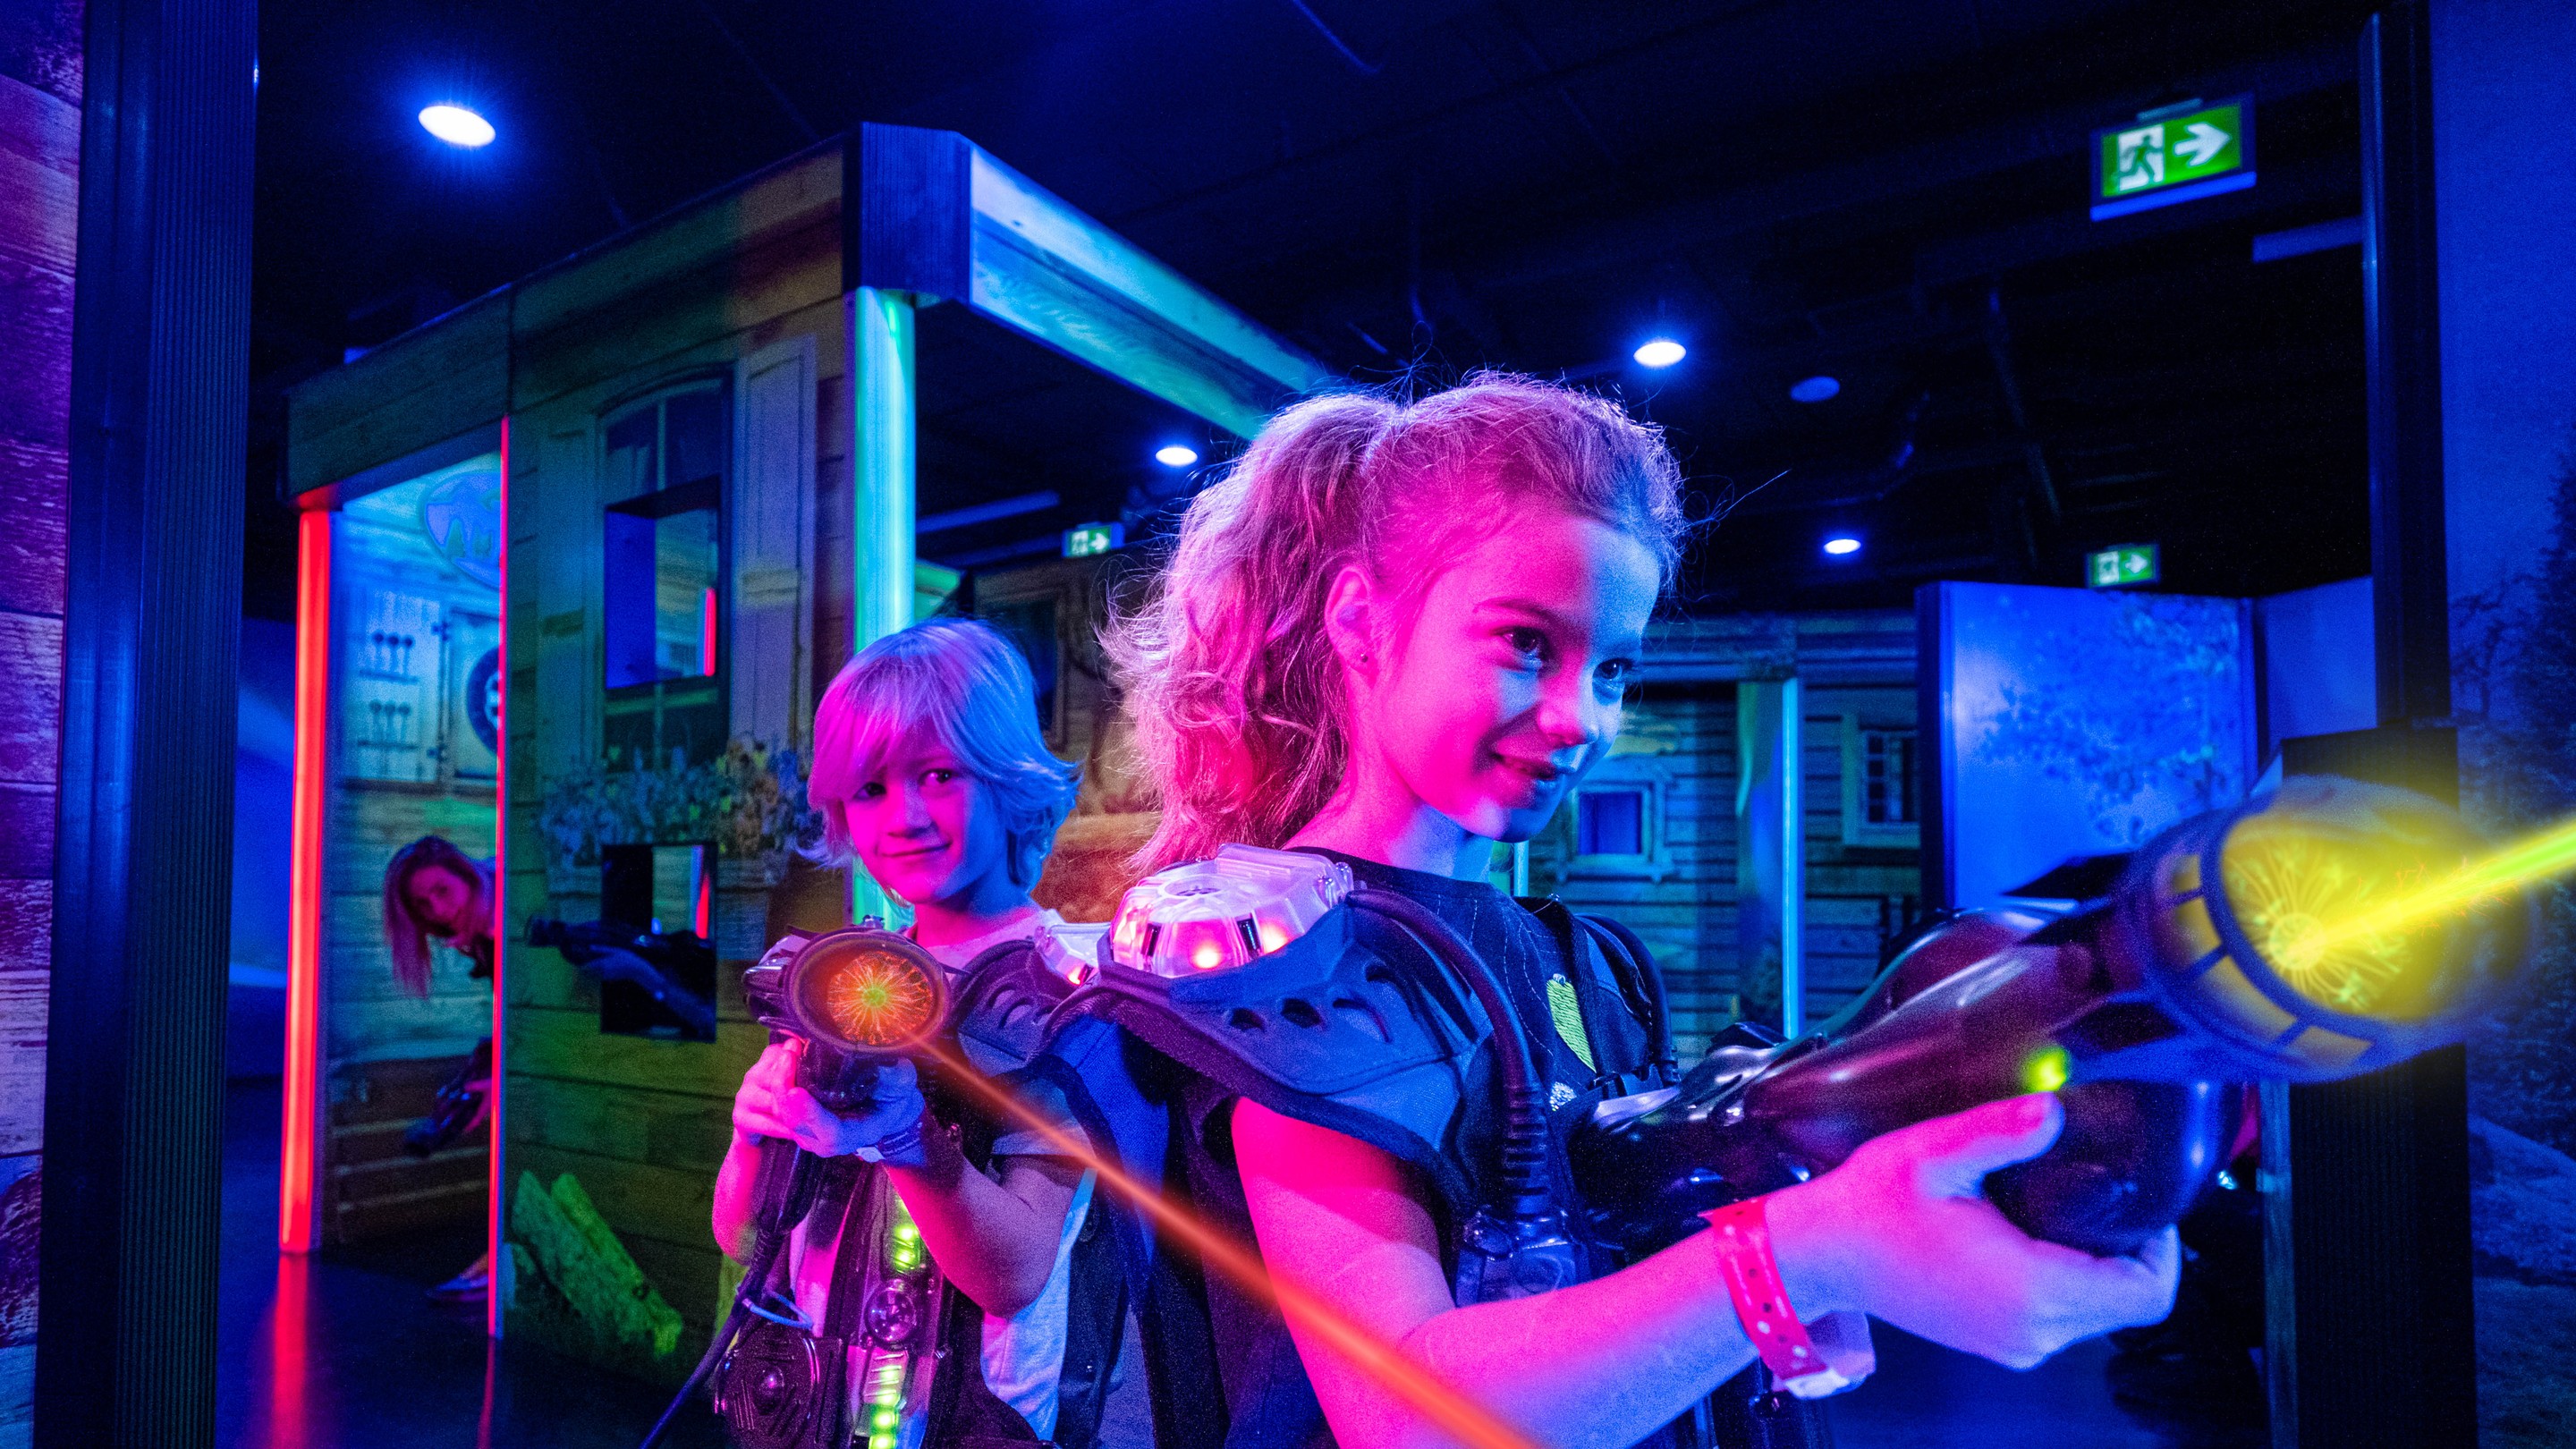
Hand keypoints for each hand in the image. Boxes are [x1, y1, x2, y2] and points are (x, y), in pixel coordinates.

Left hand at [730, 1038, 925, 1159]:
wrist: (886, 1103)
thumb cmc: (895, 1093)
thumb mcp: (902, 1081)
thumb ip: (894, 1076)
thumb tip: (881, 1064)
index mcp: (856, 1133)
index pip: (829, 1130)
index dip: (811, 1113)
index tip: (796, 1091)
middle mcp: (829, 1139)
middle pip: (796, 1121)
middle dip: (786, 1087)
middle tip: (788, 1054)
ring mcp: (811, 1133)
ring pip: (782, 1113)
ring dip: (779, 1080)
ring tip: (787, 1049)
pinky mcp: (800, 1121)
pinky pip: (780, 1105)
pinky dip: (779, 1081)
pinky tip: (785, 1056)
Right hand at [1765, 1093, 2180, 1368]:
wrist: (1821, 1255)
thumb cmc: (1872, 1204)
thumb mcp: (1934, 1153)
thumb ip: (1999, 1131)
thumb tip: (2053, 1108)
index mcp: (2030, 1290)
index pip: (2146, 1292)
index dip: (2165, 1247)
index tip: (2147, 1199)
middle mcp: (2032, 1331)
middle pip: (2131, 1304)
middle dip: (2136, 1250)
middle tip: (2112, 1190)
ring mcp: (2016, 1345)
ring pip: (2101, 1313)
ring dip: (2104, 1266)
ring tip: (2074, 1206)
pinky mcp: (2001, 1343)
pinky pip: (2067, 1319)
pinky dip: (2073, 1281)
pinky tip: (2041, 1234)